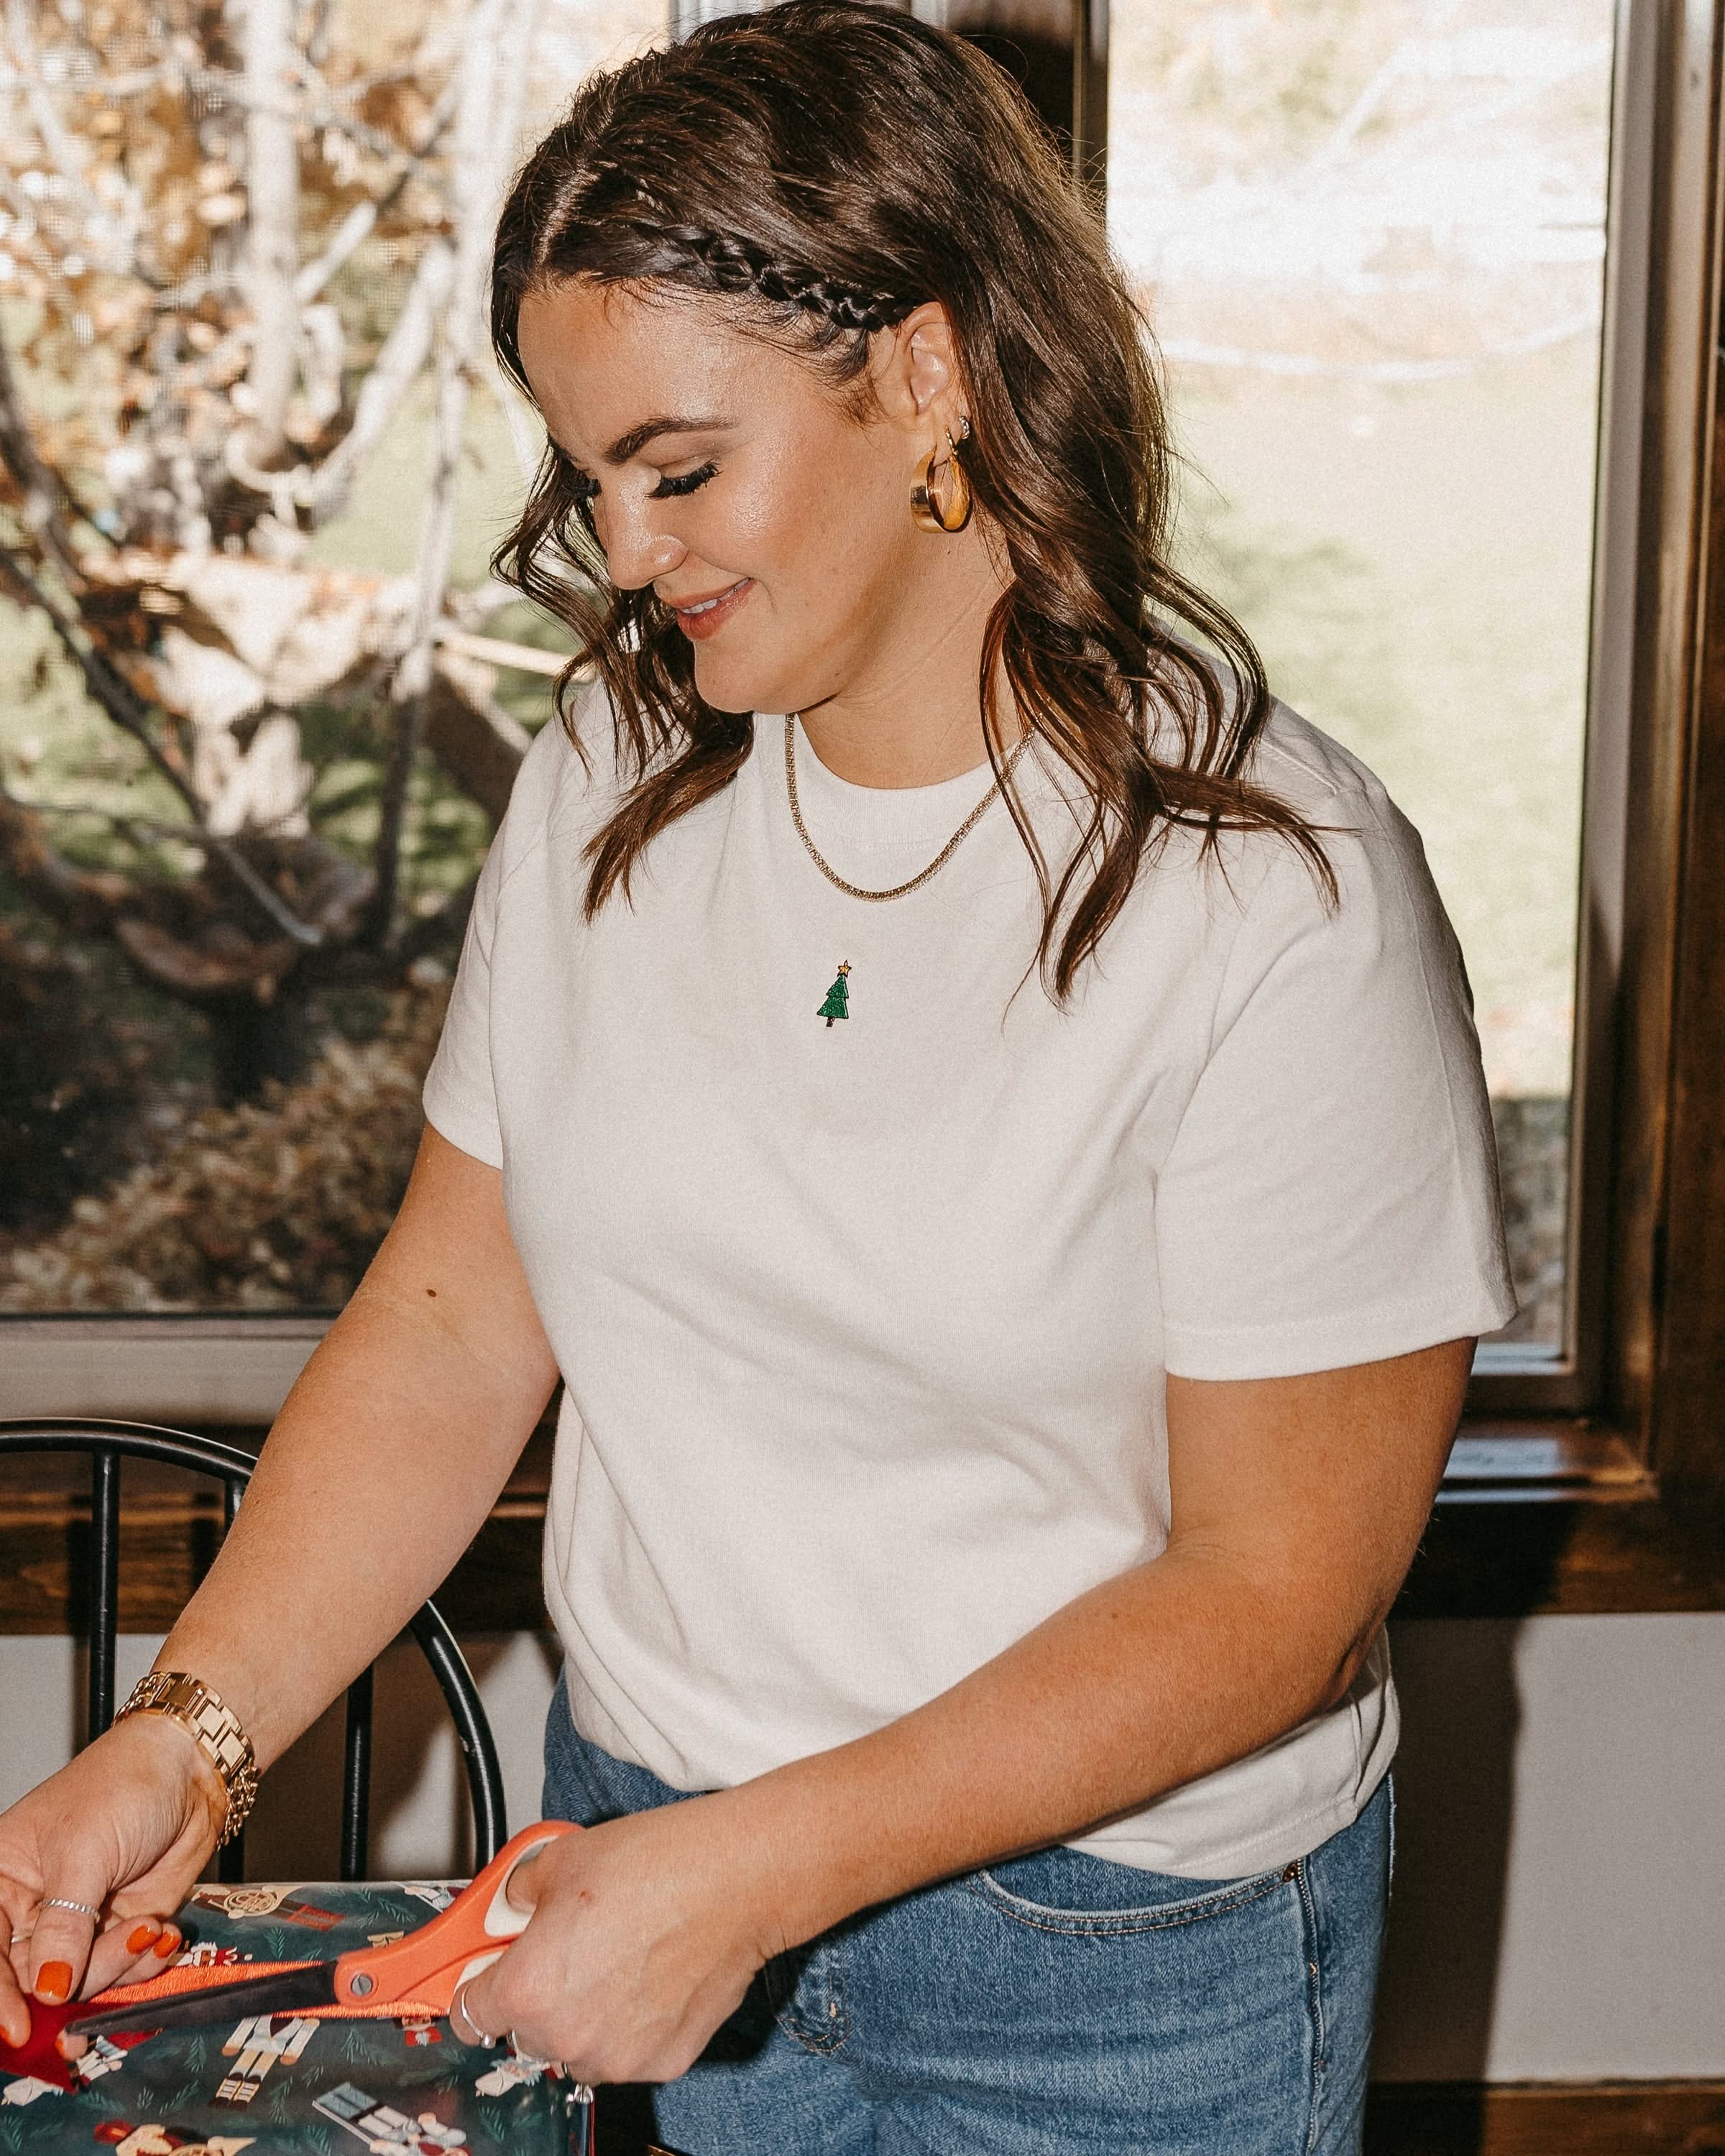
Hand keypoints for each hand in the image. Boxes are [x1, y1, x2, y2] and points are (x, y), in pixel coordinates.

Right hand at [0, 1712, 227, 2047]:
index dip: (0, 1998)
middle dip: (71, 1989)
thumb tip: (48, 1989)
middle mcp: (33, 1911)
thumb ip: (64, 1926)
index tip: (20, 2029)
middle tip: (104, 1983)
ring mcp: (79, 1925)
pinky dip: (144, 1961)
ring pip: (82, 1982)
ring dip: (118, 1966)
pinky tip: (161, 1933)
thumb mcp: (85, 1853)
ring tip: (146, 1928)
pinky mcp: (119, 1930)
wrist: (189, 1770)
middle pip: (34, 1981)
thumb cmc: (123, 1785)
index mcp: (2, 1883)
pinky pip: (123, 1971)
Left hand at [452, 1791, 786, 2084]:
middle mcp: (566, 2036)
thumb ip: (518, 1894)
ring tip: (621, 1960)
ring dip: (586, 2016)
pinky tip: (654, 1977)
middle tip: (572, 1949)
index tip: (489, 1976)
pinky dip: (634, 2024)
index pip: (469, 2016)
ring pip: (578, 2046)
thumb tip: (508, 1909)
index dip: (477, 1988)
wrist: (735, 1880)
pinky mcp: (664, 2062)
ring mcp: (617, 2057)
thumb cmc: (656, 1864)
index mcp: (528, 1989)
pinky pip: (628, 2051)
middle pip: (526, 2031)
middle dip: (540, 1995)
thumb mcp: (561, 1859)